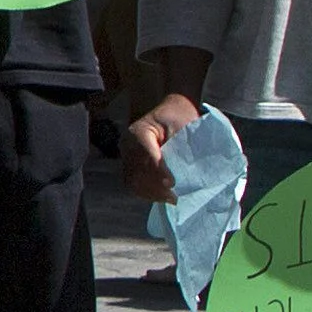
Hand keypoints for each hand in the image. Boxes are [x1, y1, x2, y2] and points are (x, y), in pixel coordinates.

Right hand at [119, 92, 196, 206]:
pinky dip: (146, 192)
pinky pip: (132, 183)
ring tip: (170, 199)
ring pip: (132, 180)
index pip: (146, 153)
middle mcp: (127, 144)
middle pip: (137, 170)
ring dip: (151, 192)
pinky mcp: (129, 165)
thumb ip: (181, 146)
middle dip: (155, 186)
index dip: (159, 169)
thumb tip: (185, 170)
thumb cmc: (179, 117)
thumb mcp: (183, 125)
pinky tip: (161, 197)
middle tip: (174, 196)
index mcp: (139, 131)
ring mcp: (125, 155)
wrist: (169, 112)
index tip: (172, 183)